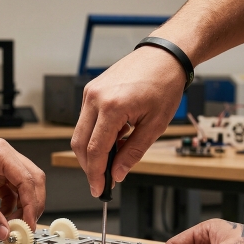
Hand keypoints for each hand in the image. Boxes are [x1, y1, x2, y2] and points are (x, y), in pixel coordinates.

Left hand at [0, 137, 45, 238]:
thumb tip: (3, 231)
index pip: (27, 179)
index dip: (31, 204)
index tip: (28, 225)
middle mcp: (4, 154)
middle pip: (33, 180)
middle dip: (33, 205)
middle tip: (26, 226)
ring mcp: (1, 163)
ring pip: (25, 186)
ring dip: (23, 206)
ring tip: (13, 225)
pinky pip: (12, 190)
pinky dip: (12, 205)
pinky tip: (2, 217)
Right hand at [71, 46, 185, 196]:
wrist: (164, 55)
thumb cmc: (164, 84)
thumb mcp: (155, 125)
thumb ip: (133, 152)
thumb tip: (117, 173)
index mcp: (112, 107)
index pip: (95, 150)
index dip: (96, 174)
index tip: (99, 189)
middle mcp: (95, 98)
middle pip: (80, 144)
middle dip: (89, 166)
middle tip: (102, 180)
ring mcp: (90, 93)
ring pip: (80, 133)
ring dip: (92, 152)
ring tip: (113, 156)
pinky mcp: (91, 91)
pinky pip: (86, 120)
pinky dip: (95, 135)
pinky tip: (113, 138)